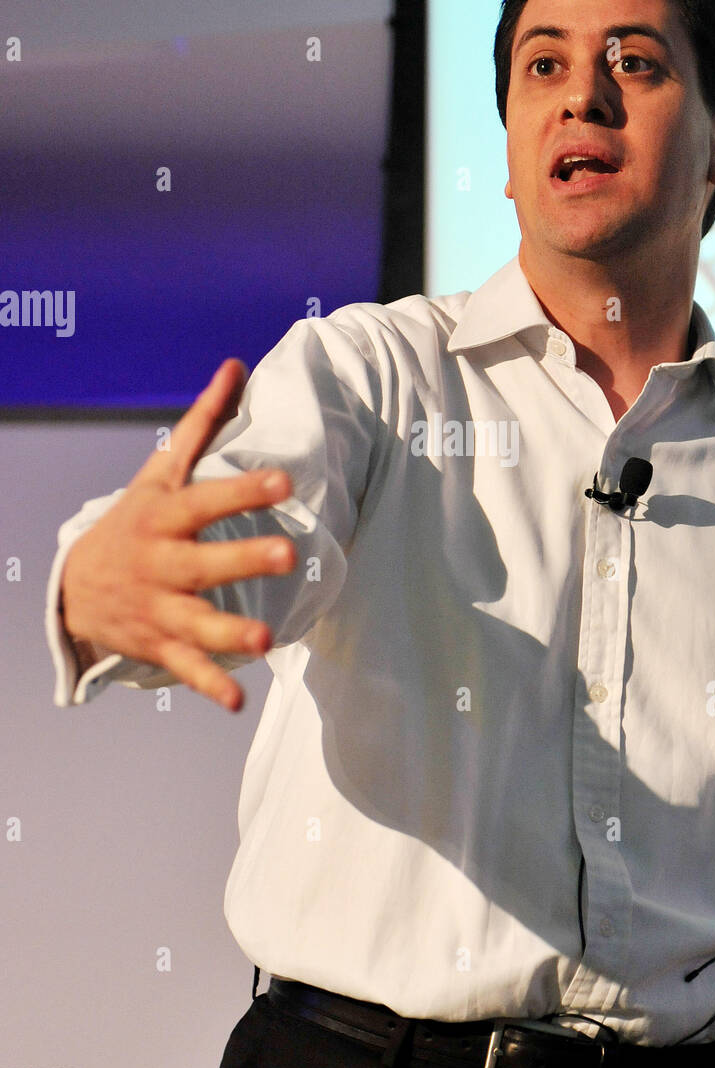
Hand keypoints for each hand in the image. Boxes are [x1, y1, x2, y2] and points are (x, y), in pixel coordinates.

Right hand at [61, 359, 296, 710]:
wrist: (73, 588)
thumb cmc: (134, 522)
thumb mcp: (158, 474)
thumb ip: (200, 424)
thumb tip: (235, 365)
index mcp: (163, 518)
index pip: (205, 501)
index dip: (243, 490)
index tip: (284, 481)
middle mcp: (160, 565)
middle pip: (202, 563)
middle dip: (242, 560)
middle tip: (288, 553)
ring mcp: (157, 609)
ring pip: (195, 623)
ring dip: (228, 632)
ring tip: (266, 639)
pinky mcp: (159, 646)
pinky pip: (186, 669)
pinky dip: (209, 685)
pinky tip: (237, 702)